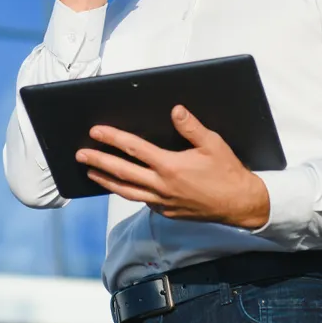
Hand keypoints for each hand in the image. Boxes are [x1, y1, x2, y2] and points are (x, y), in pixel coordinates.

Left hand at [75, 105, 269, 229]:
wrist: (241, 205)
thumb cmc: (228, 173)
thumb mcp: (213, 144)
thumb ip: (191, 127)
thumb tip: (175, 110)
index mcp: (170, 167)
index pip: (134, 149)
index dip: (113, 139)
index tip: (96, 132)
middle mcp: (162, 186)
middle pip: (122, 172)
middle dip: (98, 161)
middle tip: (80, 154)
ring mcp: (163, 202)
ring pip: (127, 191)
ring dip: (106, 181)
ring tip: (90, 173)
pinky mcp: (167, 212)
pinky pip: (142, 201)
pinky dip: (127, 192)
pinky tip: (120, 186)